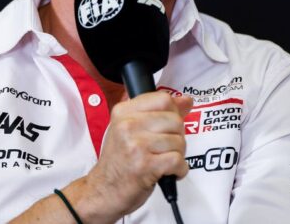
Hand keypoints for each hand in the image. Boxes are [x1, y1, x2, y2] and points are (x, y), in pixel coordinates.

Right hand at [85, 91, 193, 218]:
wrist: (103, 190)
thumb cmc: (119, 161)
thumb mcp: (131, 129)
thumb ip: (158, 112)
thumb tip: (186, 100)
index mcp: (123, 112)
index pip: (163, 99)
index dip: (173, 112)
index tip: (169, 124)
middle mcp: (127, 125)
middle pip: (175, 120)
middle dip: (177, 137)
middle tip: (165, 148)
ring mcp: (136, 146)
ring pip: (179, 141)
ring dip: (178, 155)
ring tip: (163, 161)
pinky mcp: (145, 166)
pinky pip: (178, 160)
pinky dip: (179, 169)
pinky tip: (167, 172)